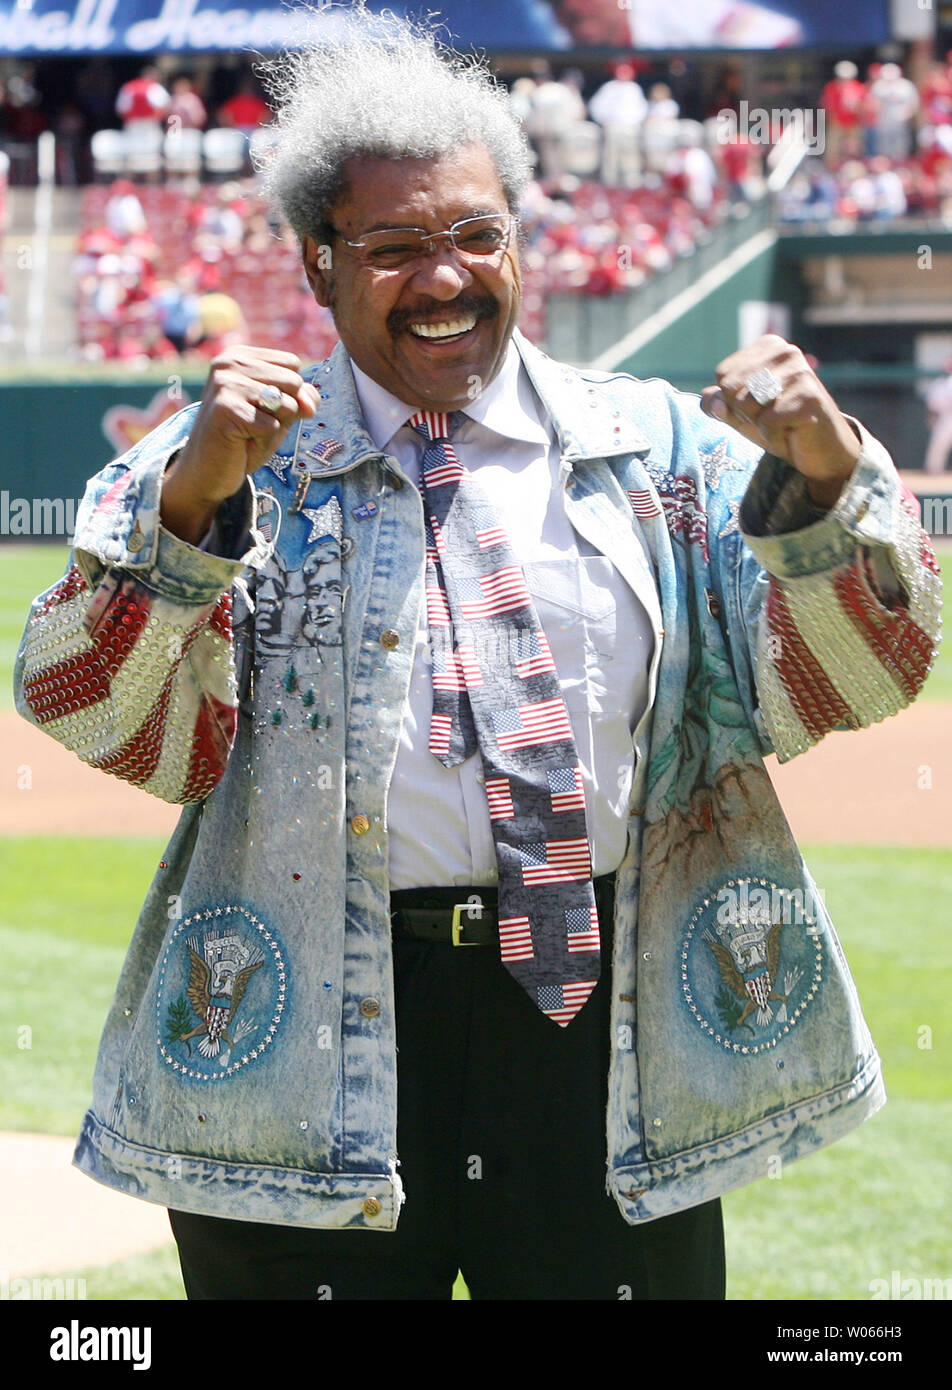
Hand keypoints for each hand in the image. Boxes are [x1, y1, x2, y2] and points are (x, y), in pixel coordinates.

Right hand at [162, 346, 319, 544]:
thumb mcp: (279, 413)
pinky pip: (273, 425)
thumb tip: (310, 403)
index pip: (292, 364)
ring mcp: (225, 384)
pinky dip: (263, 440)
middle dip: (284, 410)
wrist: (207, 472)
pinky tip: (240, 441)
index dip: (289, 392)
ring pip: (287, 403)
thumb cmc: (245, 438)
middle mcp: (229, 362)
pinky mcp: (225, 409)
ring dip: (274, 426)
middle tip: (254, 423)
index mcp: (239, 355)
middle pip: (293, 381)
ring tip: (248, 431)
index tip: (260, 407)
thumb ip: (301, 398)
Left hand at [700, 335, 860, 508]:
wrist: (821, 451)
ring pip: (747, 404)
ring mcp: (800, 373)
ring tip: (782, 423)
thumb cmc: (780, 425)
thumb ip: (718, 403)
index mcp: (769, 346)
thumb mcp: (741, 414)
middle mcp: (786, 352)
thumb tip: (712, 401)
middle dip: (745, 414)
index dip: (732, 401)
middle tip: (772, 417)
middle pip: (732, 389)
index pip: (724, 374)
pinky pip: (767, 423)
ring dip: (759, 425)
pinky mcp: (810, 398)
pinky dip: (774, 437)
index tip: (759, 406)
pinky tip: (793, 432)